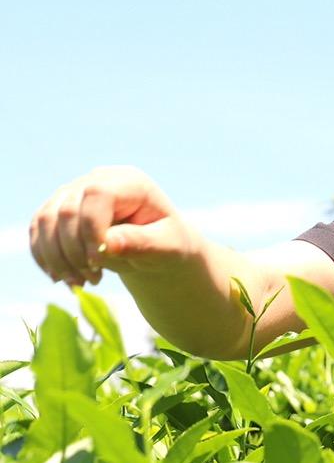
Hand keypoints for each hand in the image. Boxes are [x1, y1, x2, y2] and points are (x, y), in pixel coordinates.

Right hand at [29, 166, 199, 287]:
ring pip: (46, 220)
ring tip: (81, 283)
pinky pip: (38, 231)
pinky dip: (45, 258)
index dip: (92, 229)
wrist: (155, 248)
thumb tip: (108, 244)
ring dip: (57, 258)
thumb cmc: (167, 244)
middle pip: (67, 209)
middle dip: (74, 251)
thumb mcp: (166, 246)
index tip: (99, 262)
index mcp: (131, 182)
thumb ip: (142, 243)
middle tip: (93, 280)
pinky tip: (64, 278)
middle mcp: (98, 179)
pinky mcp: (58, 209)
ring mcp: (75, 191)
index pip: (98, 194)